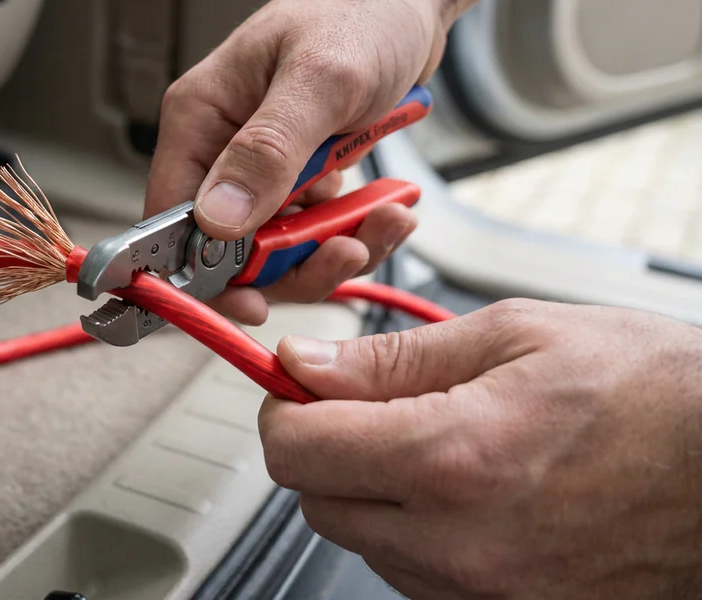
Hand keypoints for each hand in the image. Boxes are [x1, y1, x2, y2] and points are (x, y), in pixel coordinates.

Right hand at [144, 0, 473, 324]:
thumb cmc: (364, 13)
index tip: (250, 301)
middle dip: (290, 264)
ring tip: (382, 223)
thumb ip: (268, 150)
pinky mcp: (300, 179)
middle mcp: (222, 149)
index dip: (202, 272)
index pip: (171, 217)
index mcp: (201, 118)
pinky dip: (353, 234)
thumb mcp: (321, 80)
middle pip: (229, 249)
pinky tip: (387, 210)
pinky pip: (313, 234)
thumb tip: (217, 219)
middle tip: (344, 252)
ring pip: (276, 250)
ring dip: (332, 250)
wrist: (415, 1)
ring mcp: (262, 168)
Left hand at [258, 299, 701, 598]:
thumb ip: (393, 359)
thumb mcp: (518, 336)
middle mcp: (457, 543)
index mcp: (454, 458)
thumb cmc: (657, 396)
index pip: (295, 448)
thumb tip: (307, 364)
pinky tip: (464, 485)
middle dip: (323, 444)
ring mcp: (481, 591)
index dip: (286, 404)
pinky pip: (411, 571)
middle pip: (314, 498)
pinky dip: (412, 526)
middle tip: (370, 401)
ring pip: (359, 537)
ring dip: (368, 486)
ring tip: (437, 439)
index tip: (303, 380)